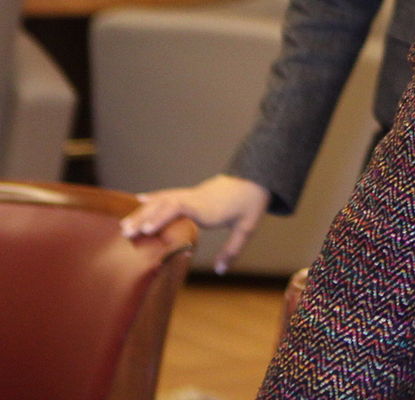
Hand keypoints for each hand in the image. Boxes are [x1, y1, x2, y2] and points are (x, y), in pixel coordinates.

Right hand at [120, 174, 271, 273]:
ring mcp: (191, 194)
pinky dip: (153, 198)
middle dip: (144, 218)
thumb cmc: (251, 204)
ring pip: (163, 200)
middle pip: (165, 205)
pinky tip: (138, 201)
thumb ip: (233, 249)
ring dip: (143, 212)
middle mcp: (195, 199)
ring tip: (124, 226)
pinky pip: (168, 194)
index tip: (148, 230)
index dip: (163, 217)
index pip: (181, 209)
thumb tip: (221, 271)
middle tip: (126, 233)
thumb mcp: (247, 228)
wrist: (255, 178)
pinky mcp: (190, 193)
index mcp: (208, 207)